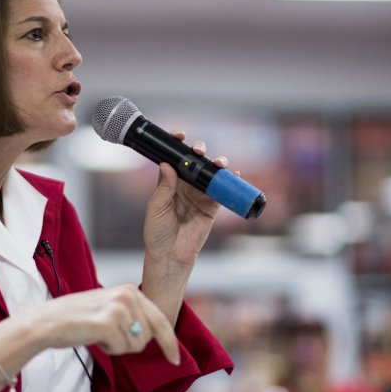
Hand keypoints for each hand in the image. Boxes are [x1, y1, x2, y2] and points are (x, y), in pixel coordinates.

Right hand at [20, 284, 180, 365]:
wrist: (49, 321)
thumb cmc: (79, 319)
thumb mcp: (110, 308)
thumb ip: (134, 316)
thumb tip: (157, 336)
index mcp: (130, 290)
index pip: (161, 319)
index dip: (169, 342)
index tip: (175, 360)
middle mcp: (128, 295)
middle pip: (150, 335)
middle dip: (134, 345)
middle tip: (110, 339)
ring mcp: (119, 308)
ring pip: (136, 345)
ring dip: (118, 347)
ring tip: (99, 333)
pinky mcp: (109, 323)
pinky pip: (121, 349)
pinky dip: (108, 349)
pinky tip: (94, 337)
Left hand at [143, 133, 228, 268]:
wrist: (170, 256)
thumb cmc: (157, 233)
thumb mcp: (156, 208)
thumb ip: (164, 187)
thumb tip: (168, 164)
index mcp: (168, 183)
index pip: (174, 159)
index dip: (178, 145)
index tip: (180, 135)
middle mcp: (184, 186)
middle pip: (195, 162)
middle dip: (199, 151)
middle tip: (199, 151)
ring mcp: (199, 195)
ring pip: (210, 173)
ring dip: (216, 164)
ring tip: (219, 162)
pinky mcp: (211, 207)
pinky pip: (222, 191)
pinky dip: (230, 181)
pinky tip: (234, 173)